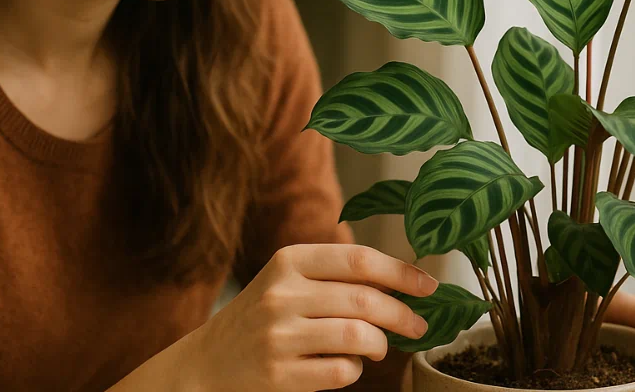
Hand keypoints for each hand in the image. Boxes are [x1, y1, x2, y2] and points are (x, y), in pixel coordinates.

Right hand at [179, 244, 436, 391]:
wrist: (205, 363)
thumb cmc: (260, 317)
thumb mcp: (287, 282)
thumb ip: (334, 276)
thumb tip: (402, 280)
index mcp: (288, 261)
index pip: (358, 259)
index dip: (401, 272)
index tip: (429, 285)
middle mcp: (281, 294)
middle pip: (364, 299)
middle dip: (403, 314)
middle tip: (420, 326)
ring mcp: (278, 336)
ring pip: (357, 336)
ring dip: (379, 345)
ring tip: (378, 348)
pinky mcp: (278, 375)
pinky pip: (340, 372)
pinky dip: (354, 371)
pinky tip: (346, 367)